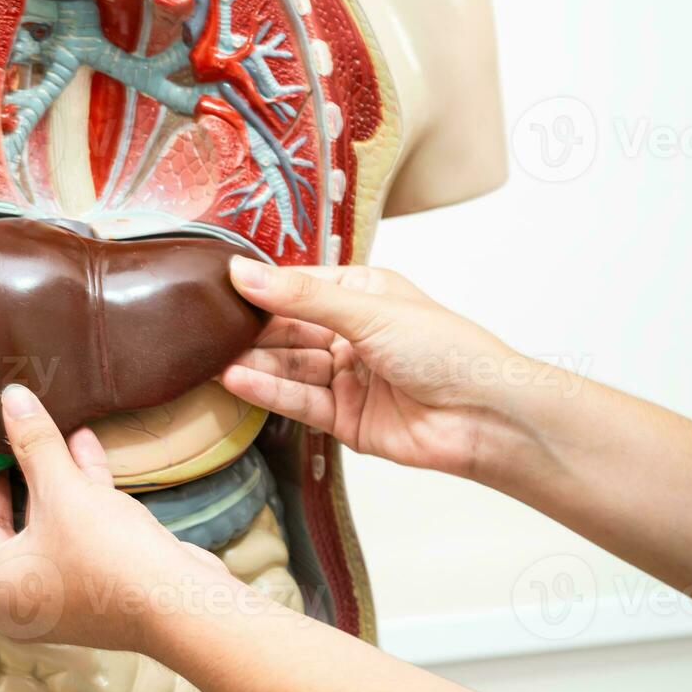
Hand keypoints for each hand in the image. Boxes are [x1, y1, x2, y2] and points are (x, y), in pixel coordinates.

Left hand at [0, 385, 233, 651]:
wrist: (182, 604)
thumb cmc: (107, 559)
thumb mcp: (62, 491)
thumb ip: (34, 443)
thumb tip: (12, 398)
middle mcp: (16, 595)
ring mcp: (57, 590)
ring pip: (37, 525)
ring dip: (42, 477)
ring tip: (35, 431)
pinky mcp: (94, 579)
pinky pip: (73, 529)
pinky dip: (76, 490)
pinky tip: (84, 443)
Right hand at [221, 259, 537, 478]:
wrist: (485, 416)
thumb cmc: (448, 351)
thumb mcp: (368, 310)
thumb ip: (301, 296)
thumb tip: (244, 272)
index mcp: (363, 295)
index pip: (299, 286)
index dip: (262, 288)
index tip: (221, 287)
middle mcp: (352, 334)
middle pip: (288, 330)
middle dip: (251, 330)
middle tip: (207, 328)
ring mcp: (347, 378)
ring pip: (289, 367)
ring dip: (253, 363)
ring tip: (214, 358)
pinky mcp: (344, 419)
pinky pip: (298, 401)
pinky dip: (268, 391)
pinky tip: (238, 380)